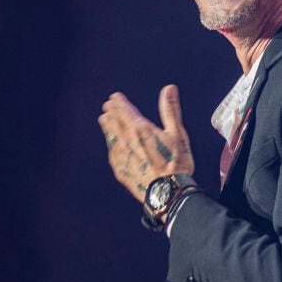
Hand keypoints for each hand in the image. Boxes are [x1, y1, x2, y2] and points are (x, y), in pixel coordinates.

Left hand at [99, 84, 194, 201]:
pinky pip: (112, 154)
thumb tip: (169, 89)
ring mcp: (122, 157)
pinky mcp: (121, 170)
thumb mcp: (177, 133)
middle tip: (107, 106)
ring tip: (104, 120)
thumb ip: (170, 109)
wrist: (168, 192)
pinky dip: (110, 145)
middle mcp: (127, 141)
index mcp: (140, 129)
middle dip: (111, 112)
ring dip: (107, 127)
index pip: (124, 111)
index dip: (119, 102)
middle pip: (114, 122)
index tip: (114, 97)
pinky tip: (111, 145)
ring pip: (110, 137)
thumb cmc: (176, 163)